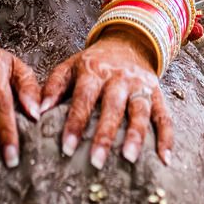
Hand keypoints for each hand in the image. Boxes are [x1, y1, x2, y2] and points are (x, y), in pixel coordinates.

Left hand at [40, 30, 172, 168]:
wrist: (127, 42)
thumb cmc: (93, 63)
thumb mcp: (70, 66)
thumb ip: (53, 86)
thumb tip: (37, 112)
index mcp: (94, 70)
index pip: (83, 98)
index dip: (75, 123)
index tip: (66, 148)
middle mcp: (119, 77)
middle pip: (112, 107)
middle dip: (104, 134)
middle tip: (95, 162)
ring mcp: (140, 85)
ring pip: (140, 111)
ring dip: (136, 135)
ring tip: (130, 159)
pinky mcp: (157, 93)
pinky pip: (164, 116)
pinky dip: (166, 137)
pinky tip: (164, 159)